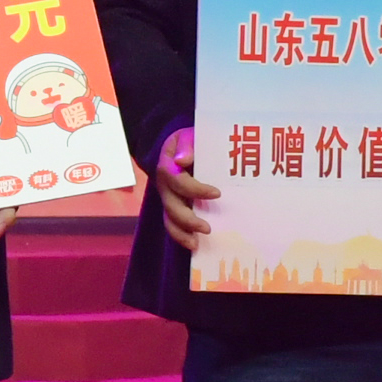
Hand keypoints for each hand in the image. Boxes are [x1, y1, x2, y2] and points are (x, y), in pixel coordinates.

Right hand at [151, 124, 216, 246]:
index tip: (217, 193)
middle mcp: (165, 186)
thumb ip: (188, 146)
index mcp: (167, 167)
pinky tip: (195, 245)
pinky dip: (181, 236)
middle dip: (188, 219)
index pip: (176, 180)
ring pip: (169, 219)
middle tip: (207, 228)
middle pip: (171, 205)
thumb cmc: (190, 142)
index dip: (195, 189)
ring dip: (182, 233)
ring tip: (196, 243)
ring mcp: (169, 199)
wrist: (183, 148)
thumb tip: (182, 160)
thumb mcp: (189, 137)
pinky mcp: (175, 208)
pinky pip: (173, 225)